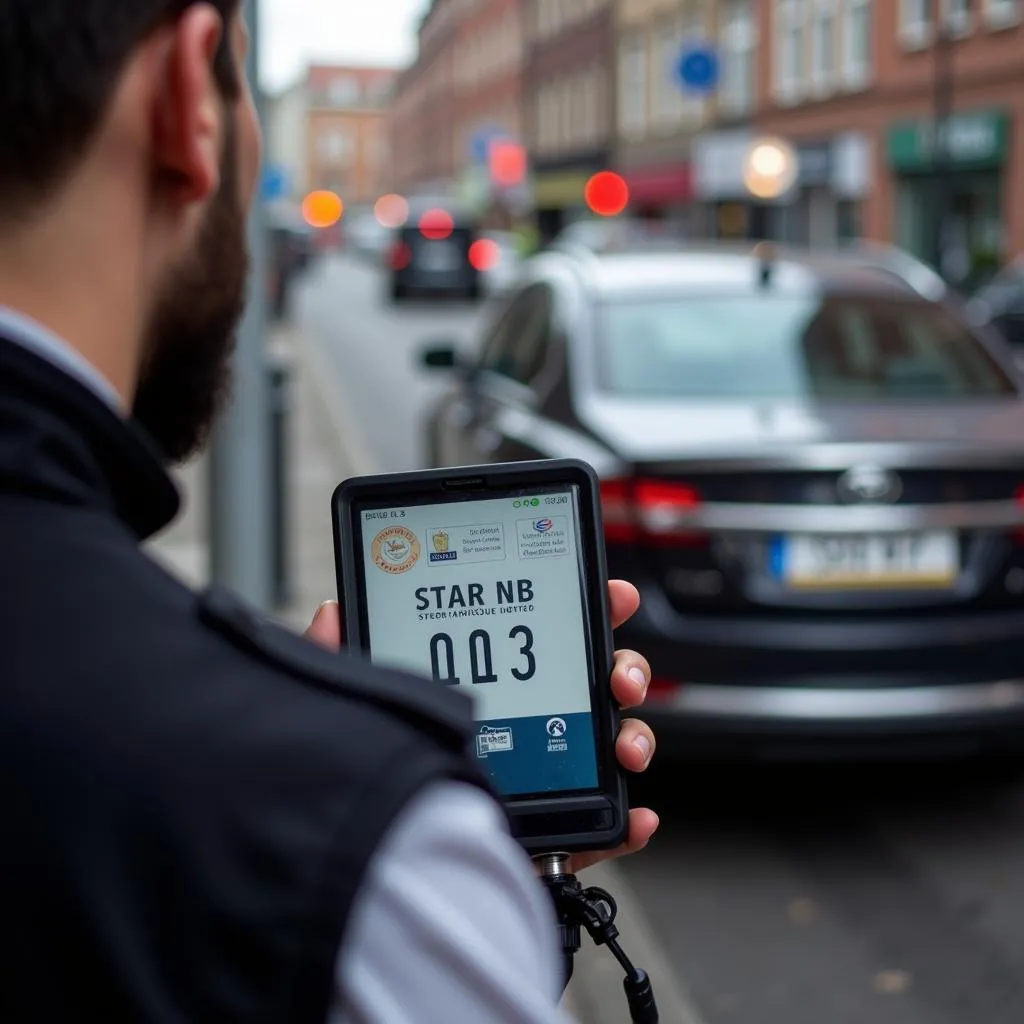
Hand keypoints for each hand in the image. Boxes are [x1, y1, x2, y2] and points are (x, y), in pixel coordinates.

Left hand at [305, 581, 658, 872]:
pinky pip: (602, 826)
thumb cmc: (378, 785)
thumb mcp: (356, 716)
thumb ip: (338, 666)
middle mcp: (526, 726)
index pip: (543, 635)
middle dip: (622, 668)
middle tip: (617, 675)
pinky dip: (628, 822)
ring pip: (609, 744)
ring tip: (625, 745)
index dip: (586, 608)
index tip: (610, 594)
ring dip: (634, 736)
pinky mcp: (553, 834)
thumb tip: (330, 615)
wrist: (383, 879)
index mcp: (490, 686)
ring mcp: (546, 778)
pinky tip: (634, 815)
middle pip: (593, 683)